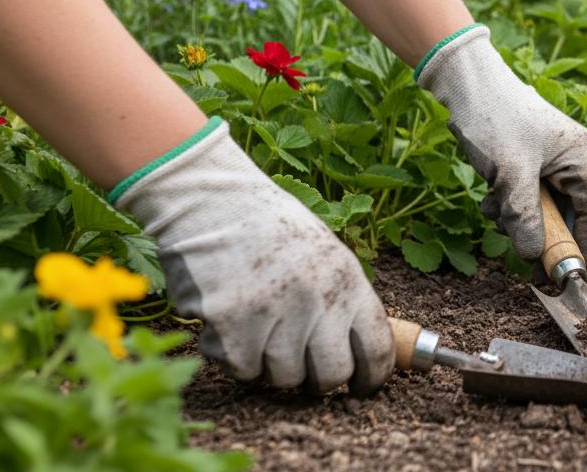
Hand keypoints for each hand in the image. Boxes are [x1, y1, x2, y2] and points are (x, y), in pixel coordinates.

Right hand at [114, 120, 393, 393]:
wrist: (209, 199)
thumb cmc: (267, 228)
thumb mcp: (323, 253)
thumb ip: (342, 299)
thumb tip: (361, 353)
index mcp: (347, 279)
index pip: (376, 347)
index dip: (372, 377)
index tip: (362, 387)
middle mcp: (317, 298)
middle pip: (331, 375)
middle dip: (318, 380)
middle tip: (302, 367)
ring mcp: (275, 312)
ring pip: (282, 377)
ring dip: (269, 362)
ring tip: (256, 323)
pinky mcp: (231, 324)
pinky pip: (241, 369)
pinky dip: (233, 354)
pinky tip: (227, 319)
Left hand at [418, 26, 586, 263]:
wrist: (463, 81)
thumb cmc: (494, 117)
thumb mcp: (510, 173)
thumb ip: (524, 217)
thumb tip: (531, 255)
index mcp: (582, 158)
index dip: (585, 247)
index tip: (569, 276)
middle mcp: (572, 160)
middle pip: (569, 215)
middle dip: (542, 235)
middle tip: (525, 260)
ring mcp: (549, 161)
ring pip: (543, 209)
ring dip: (518, 220)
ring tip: (495, 212)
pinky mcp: (527, 162)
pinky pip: (526, 198)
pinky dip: (508, 206)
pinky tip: (489, 197)